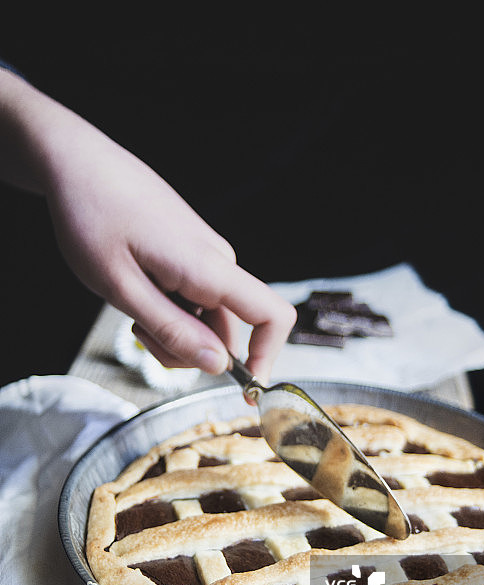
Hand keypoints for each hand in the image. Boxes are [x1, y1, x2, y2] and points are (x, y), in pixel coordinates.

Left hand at [0, 69, 294, 382]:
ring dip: (173, 330)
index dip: (267, 356)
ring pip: (207, 316)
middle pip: (229, 329)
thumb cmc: (92, 217)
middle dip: (190, 350)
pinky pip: (195, 297)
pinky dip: (169, 309)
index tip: (243, 387)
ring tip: (131, 308)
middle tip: (142, 335)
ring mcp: (205, 255)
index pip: (272, 316)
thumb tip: (219, 366)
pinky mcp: (191, 252)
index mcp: (208, 267)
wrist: (75, 161)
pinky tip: (137, 291)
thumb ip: (174, 330)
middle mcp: (217, 260)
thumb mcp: (122, 289)